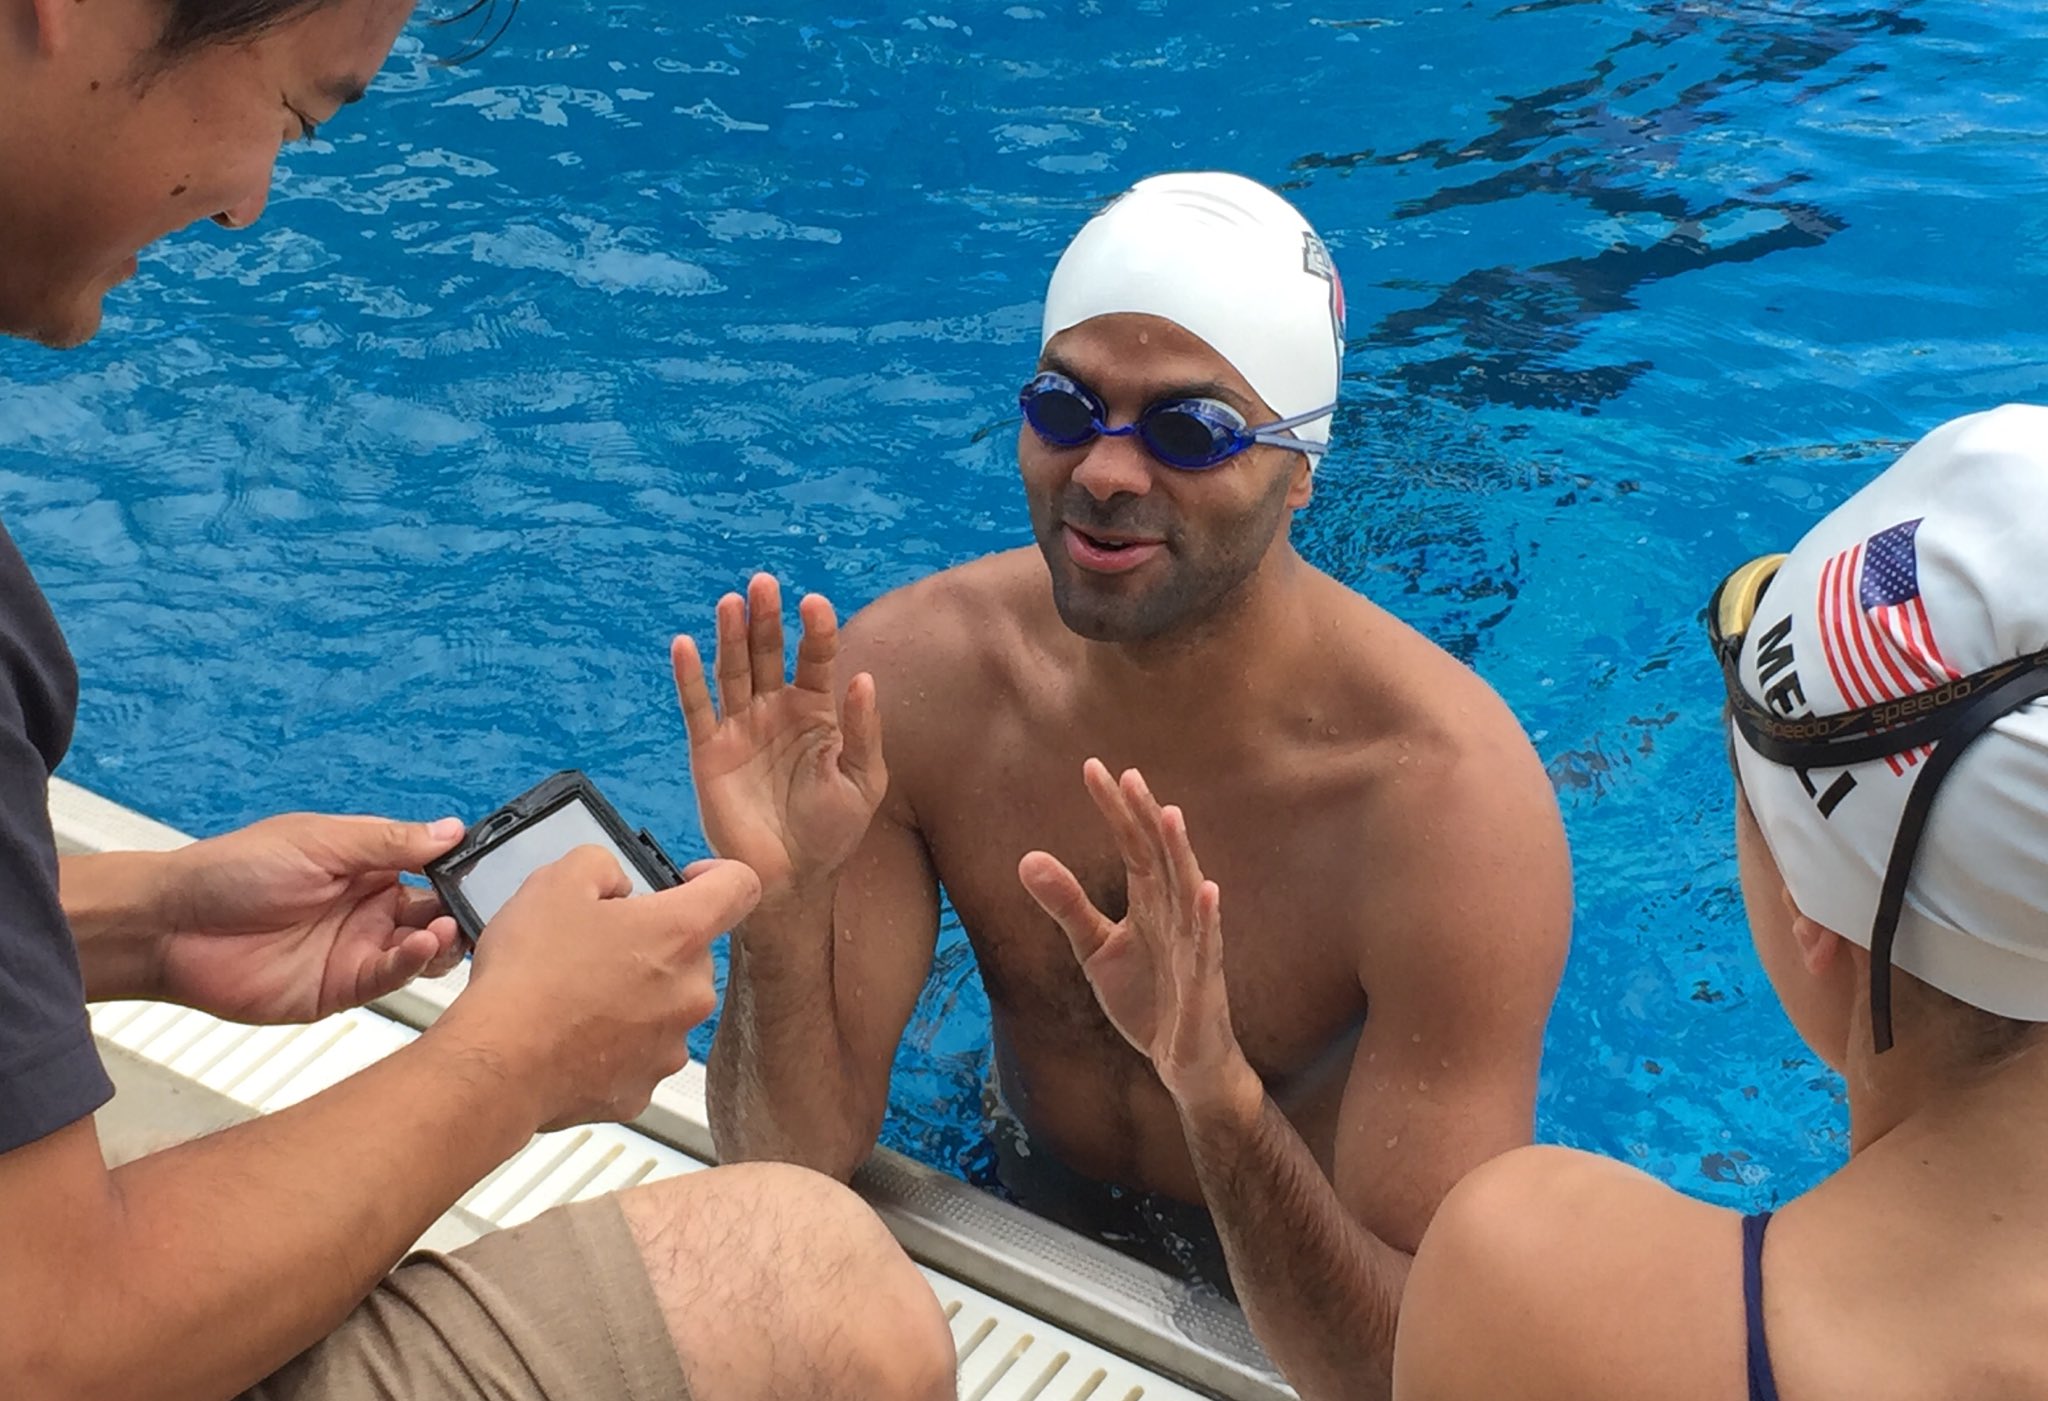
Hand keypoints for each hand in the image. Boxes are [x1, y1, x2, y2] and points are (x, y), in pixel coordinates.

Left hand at [155, 813, 467, 1024]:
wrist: (174, 926)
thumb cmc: (235, 871)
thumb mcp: (321, 842)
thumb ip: (389, 841)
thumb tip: (453, 830)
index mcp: (368, 866)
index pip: (432, 868)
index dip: (460, 871)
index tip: (489, 871)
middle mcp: (369, 909)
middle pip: (437, 913)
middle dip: (462, 911)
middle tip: (477, 910)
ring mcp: (357, 950)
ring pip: (423, 951)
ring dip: (443, 940)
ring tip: (448, 929)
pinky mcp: (340, 989)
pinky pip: (389, 979)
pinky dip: (411, 964)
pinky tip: (420, 947)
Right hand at [449, 847, 762, 1130]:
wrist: (498, 1064)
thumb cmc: (529, 975)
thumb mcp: (556, 882)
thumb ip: (601, 864)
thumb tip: (616, 882)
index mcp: (681, 934)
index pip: (740, 887)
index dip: (717, 875)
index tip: (686, 881)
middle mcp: (691, 992)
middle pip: (693, 952)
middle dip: (654, 943)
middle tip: (598, 946)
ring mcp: (670, 1046)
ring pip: (667, 1005)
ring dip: (635, 995)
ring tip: (577, 995)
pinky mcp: (642, 1087)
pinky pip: (638, 1054)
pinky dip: (613, 1044)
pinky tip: (572, 1036)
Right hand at [672, 573, 886, 901]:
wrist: (792, 878)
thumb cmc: (833, 831)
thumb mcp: (863, 782)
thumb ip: (862, 732)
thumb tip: (862, 678)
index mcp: (816, 711)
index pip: (816, 659)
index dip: (815, 630)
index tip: (815, 604)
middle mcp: (776, 710)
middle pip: (768, 652)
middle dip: (767, 618)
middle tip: (764, 582)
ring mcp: (740, 727)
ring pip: (732, 671)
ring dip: (731, 636)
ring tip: (732, 602)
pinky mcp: (709, 751)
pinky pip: (697, 707)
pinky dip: (688, 676)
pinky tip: (684, 644)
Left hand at [1019, 760, 1260, 1117]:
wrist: (1184, 1062)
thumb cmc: (1147, 998)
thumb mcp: (1095, 949)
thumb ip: (1066, 904)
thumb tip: (1025, 857)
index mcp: (1150, 900)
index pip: (1132, 844)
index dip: (1115, 808)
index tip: (1093, 768)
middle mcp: (1176, 912)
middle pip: (1160, 855)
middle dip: (1144, 817)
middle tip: (1126, 775)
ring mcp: (1193, 944)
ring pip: (1188, 890)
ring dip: (1180, 853)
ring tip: (1169, 814)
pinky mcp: (1204, 981)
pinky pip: (1207, 946)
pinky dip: (1208, 919)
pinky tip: (1208, 890)